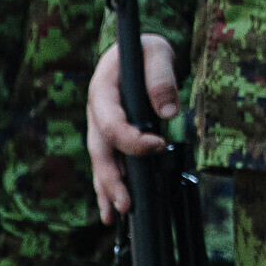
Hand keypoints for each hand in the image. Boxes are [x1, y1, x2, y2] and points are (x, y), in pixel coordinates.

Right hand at [84, 34, 179, 222]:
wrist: (136, 49)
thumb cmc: (146, 49)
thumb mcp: (156, 51)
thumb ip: (161, 77)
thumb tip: (169, 110)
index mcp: (102, 91)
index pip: (111, 122)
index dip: (132, 138)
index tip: (159, 144)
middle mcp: (95, 112)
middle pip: (100, 150)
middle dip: (112, 179)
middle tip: (127, 204)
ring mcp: (99, 127)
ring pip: (100, 162)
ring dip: (106, 190)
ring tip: (114, 216)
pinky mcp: (108, 136)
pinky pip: (107, 163)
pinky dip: (109, 186)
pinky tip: (112, 208)